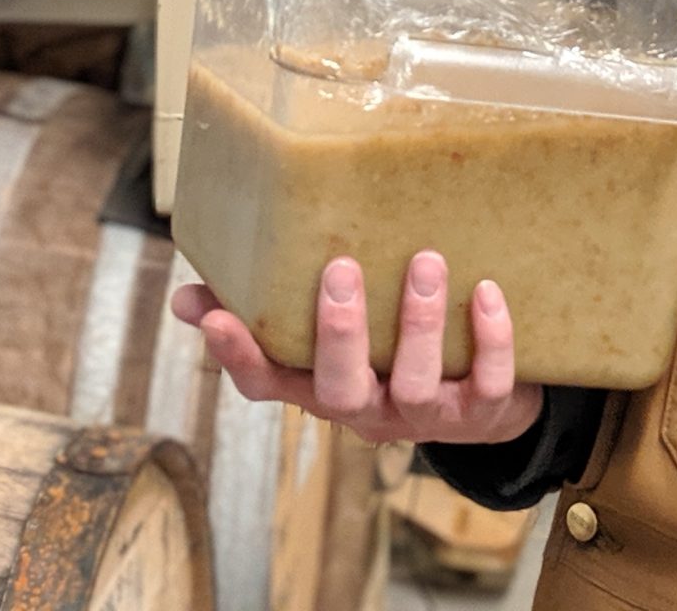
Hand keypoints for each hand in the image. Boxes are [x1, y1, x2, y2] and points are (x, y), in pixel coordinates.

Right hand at [171, 250, 543, 445]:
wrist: (490, 403)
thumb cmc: (394, 352)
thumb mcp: (333, 337)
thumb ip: (271, 309)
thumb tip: (185, 296)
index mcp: (325, 387)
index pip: (268, 384)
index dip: (239, 357)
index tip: (213, 316)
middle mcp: (369, 409)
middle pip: (340, 390)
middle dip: (339, 332)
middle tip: (341, 269)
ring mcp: (427, 416)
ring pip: (414, 383)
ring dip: (418, 322)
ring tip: (425, 260)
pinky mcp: (485, 411)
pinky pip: (488, 382)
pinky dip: (490, 339)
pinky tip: (486, 291)